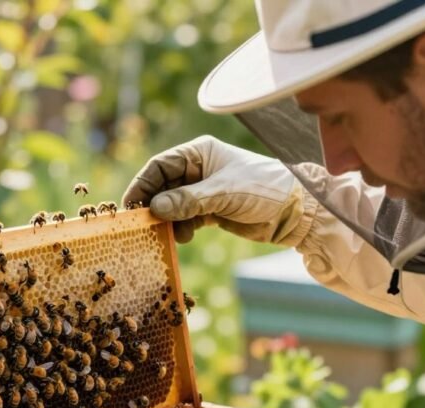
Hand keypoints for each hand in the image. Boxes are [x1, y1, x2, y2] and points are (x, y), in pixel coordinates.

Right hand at [122, 135, 311, 243]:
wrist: (294, 211)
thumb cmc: (262, 189)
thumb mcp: (224, 193)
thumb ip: (188, 200)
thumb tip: (155, 209)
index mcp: (199, 153)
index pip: (160, 165)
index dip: (142, 184)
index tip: (130, 205)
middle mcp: (198, 169)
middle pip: (162, 186)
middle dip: (154, 206)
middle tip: (144, 226)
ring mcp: (203, 190)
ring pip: (172, 205)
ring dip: (167, 220)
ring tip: (168, 235)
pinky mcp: (211, 210)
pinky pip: (185, 218)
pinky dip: (180, 228)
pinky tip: (184, 237)